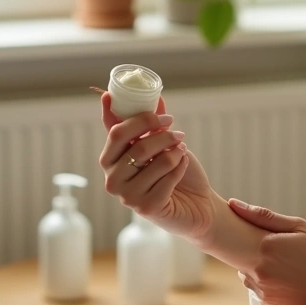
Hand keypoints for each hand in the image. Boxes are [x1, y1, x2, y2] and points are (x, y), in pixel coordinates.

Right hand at [99, 92, 214, 240]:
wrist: (196, 205)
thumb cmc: (174, 172)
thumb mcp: (160, 146)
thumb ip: (150, 126)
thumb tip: (156, 97)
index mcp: (109, 160)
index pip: (117, 132)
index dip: (141, 119)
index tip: (163, 113)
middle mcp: (112, 180)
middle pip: (138, 146)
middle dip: (163, 135)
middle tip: (179, 133)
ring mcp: (127, 197)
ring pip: (156, 161)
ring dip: (175, 152)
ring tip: (182, 151)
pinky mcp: (146, 208)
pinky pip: (168, 177)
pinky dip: (180, 167)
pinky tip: (183, 167)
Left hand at [228, 199, 305, 304]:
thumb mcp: (301, 227)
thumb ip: (266, 216)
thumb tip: (234, 204)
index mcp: (265, 244)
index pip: (242, 232)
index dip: (252, 230)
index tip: (268, 233)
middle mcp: (258, 267)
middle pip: (242, 252)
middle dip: (254, 248)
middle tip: (280, 248)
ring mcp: (262, 286)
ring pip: (246, 270)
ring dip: (257, 264)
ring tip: (283, 262)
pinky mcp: (268, 300)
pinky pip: (255, 286)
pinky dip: (264, 279)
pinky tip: (285, 275)